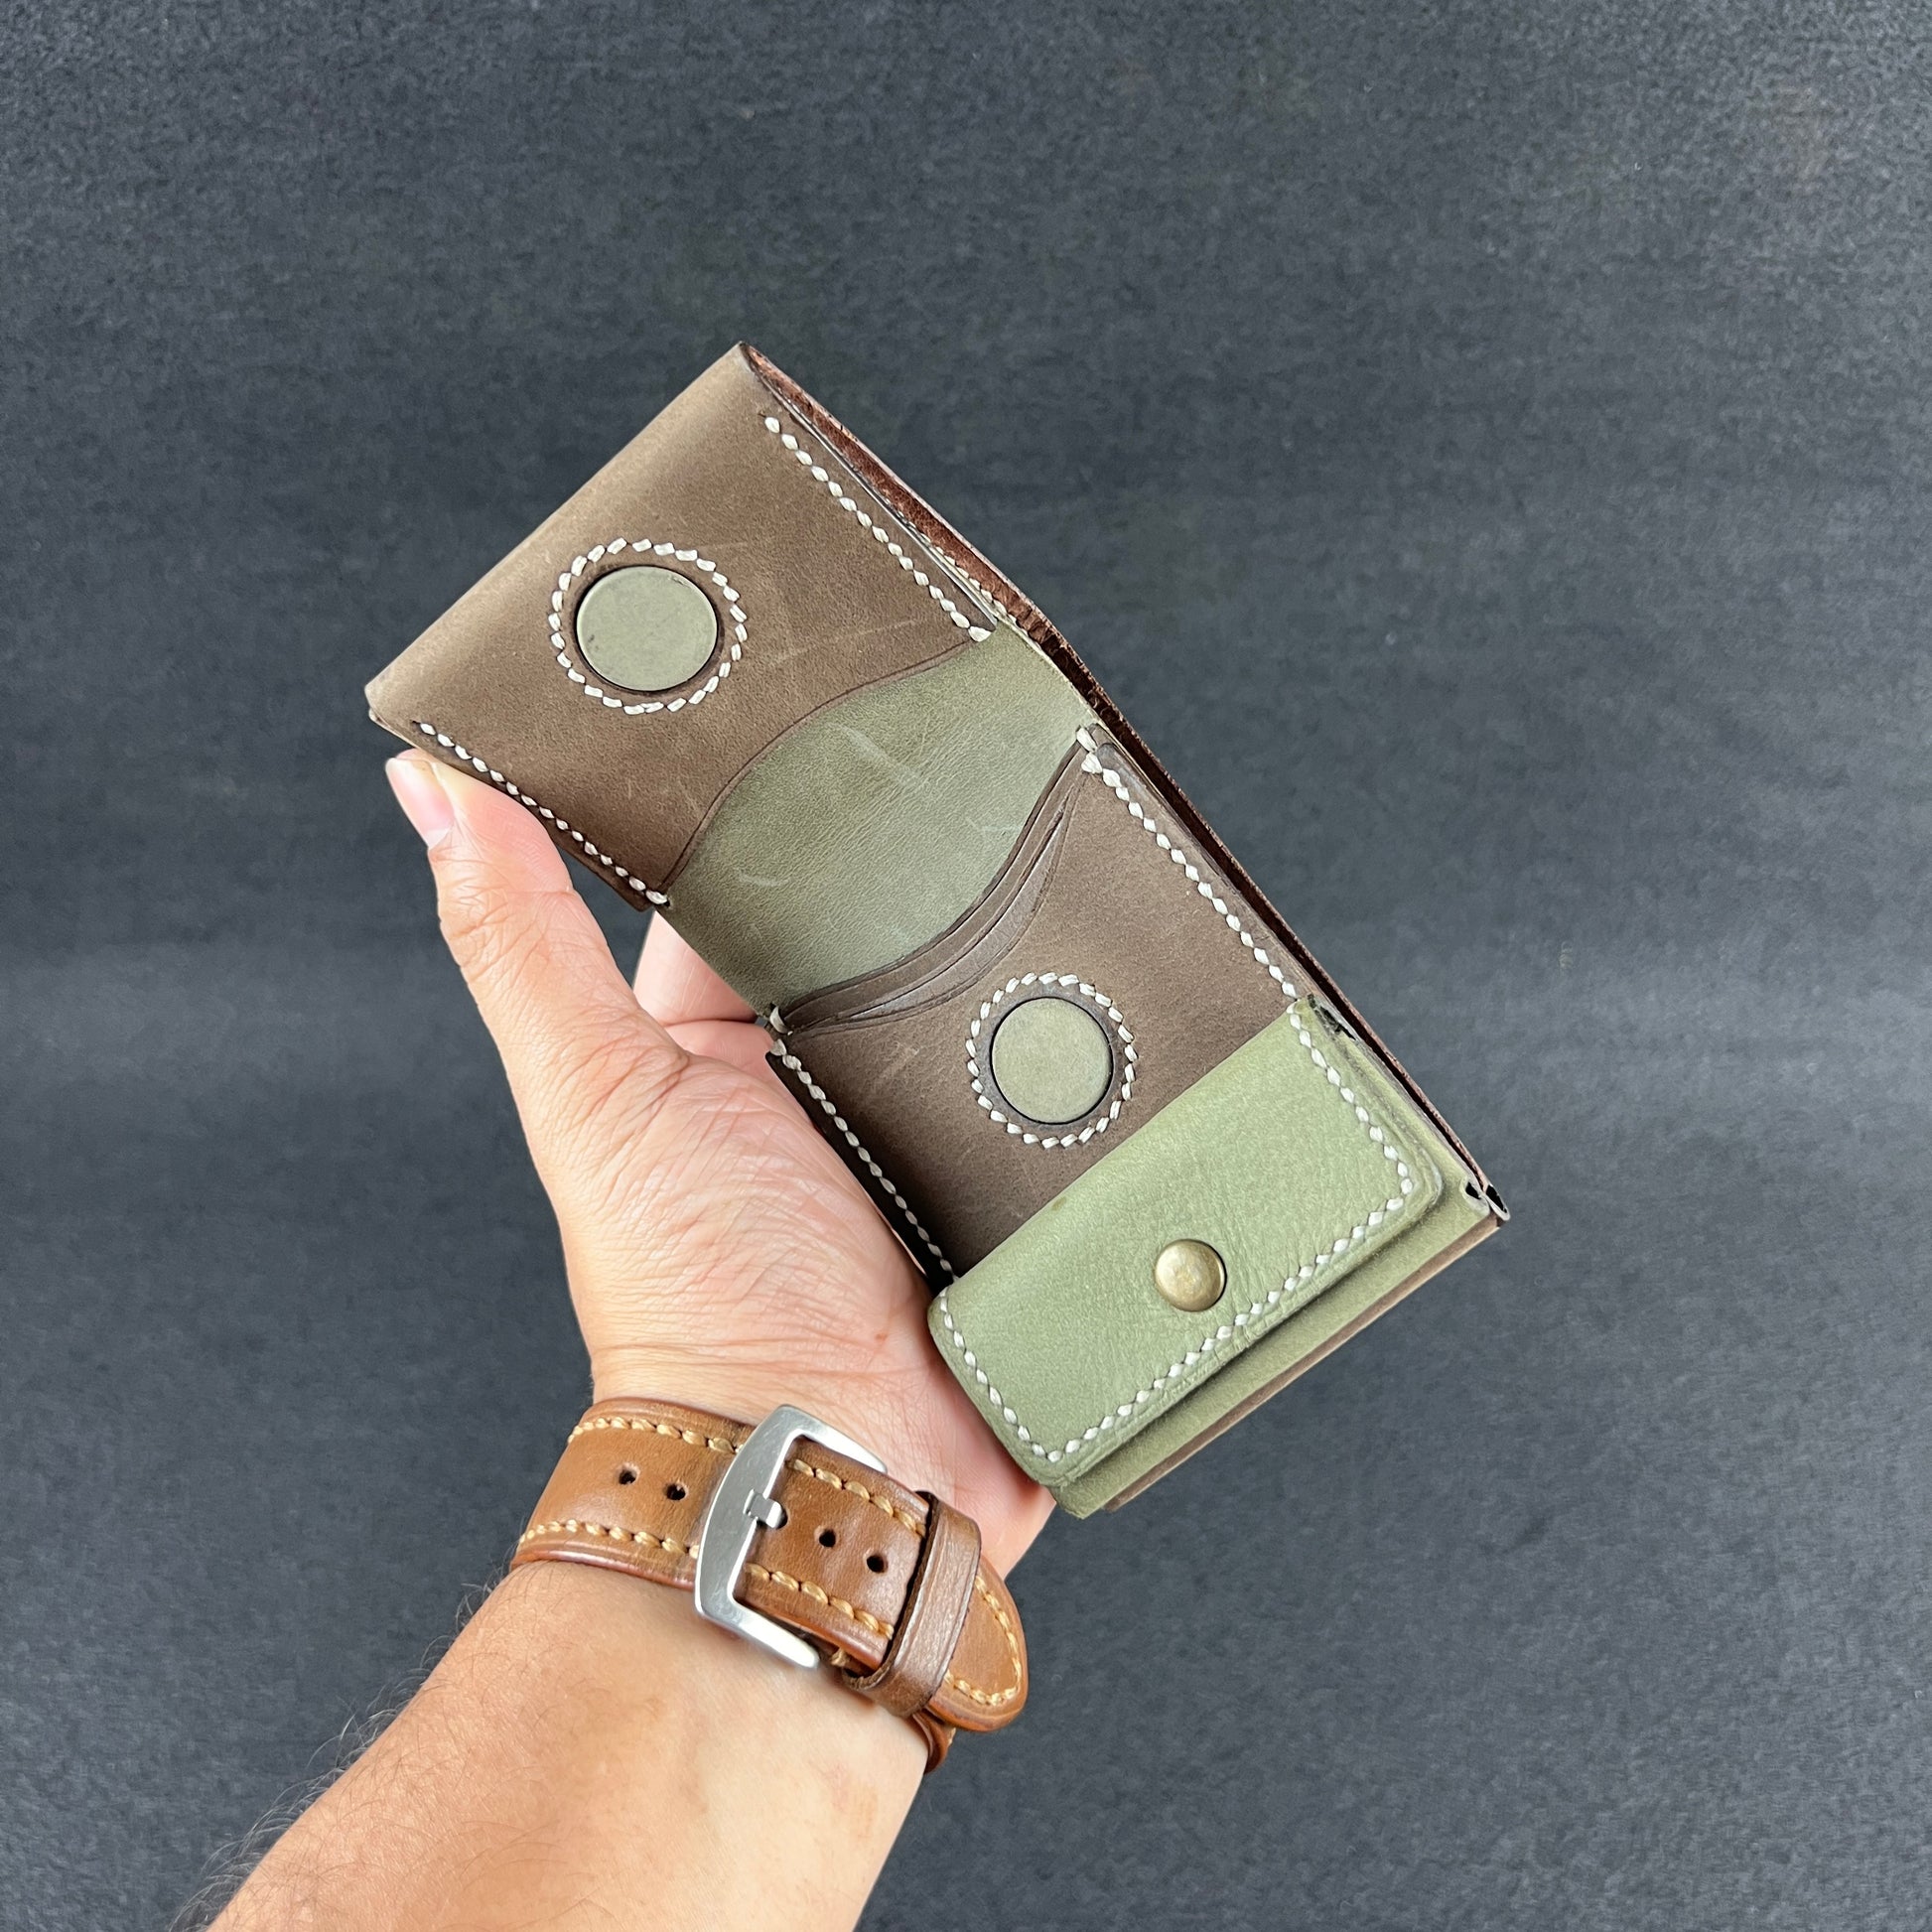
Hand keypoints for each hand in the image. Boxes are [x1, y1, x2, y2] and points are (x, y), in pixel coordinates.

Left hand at [387, 751, 1052, 1574]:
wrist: (834, 1462)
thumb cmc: (697, 1299)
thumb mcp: (601, 1093)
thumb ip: (521, 940)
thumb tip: (427, 785)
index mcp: (721, 1037)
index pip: (749, 878)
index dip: (774, 794)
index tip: (811, 683)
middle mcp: (829, 1070)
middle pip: (889, 924)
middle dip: (933, 855)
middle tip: (986, 740)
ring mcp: (937, 1122)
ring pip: (994, 991)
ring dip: (1028, 943)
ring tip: (1079, 838)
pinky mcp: (1026, 1175)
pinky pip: (1074, 1080)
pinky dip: (1099, 1040)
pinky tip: (1140, 966)